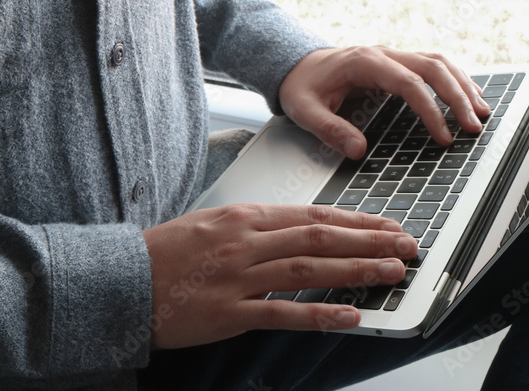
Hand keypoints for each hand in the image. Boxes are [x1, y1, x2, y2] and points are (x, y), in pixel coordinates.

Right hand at [141, 204, 417, 348]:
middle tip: (406, 245)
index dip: (355, 221)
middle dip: (368, 241)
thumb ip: (256, 226)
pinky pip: (281, 312)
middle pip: (318, 237)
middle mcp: (246, 240)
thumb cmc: (166, 252)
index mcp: (244, 216)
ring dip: (355, 270)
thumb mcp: (213, 223)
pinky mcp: (228, 311)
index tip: (387, 224)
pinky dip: (318, 314)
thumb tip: (297, 228)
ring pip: (308, 269)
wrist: (122, 278)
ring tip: (391, 273)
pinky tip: (349, 315)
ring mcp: (238, 275)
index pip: (311, 214)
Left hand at [278, 46, 490, 158]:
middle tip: (474, 126)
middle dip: (457, 96)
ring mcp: (393, 55)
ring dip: (463, 85)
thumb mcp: (304, 110)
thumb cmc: (302, 87)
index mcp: (365, 62)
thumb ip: (329, 129)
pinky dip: (455, 80)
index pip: (409, 83)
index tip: (444, 137)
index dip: (430, 110)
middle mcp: (384, 54)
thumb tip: (357, 150)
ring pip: (439, 62)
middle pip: (433, 67)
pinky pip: (433, 65)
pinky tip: (470, 96)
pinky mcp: (398, 63)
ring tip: (482, 112)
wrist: (296, 65)